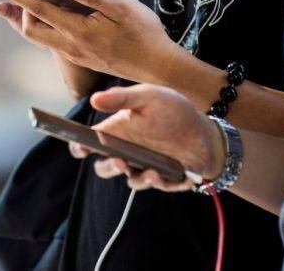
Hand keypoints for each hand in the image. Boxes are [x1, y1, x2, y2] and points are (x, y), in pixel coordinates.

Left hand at [0, 0, 180, 83]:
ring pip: (40, 37)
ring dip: (26, 19)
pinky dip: (41, 26)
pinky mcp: (80, 56)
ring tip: (15, 4)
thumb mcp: (122, 7)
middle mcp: (71, 46)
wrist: (157, 66)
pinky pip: (51, 41)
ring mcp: (75, 54)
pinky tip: (43, 15)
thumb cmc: (144, 33)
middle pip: (31, 30)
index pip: (41, 11)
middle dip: (18, 10)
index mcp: (79, 31)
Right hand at [70, 85, 223, 191]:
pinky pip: (159, 186)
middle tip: (119, 162)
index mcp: (117, 132)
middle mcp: (126, 152)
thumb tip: (94, 99)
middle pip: (104, 167)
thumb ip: (122, 98)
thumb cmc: (172, 111)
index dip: (79, 147)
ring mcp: (143, 168)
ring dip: (139, 179)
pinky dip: (165, 182)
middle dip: (108, 168)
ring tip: (152, 172)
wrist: (204, 131)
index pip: (89, 142)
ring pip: (132, 180)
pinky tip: (175, 175)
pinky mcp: (163, 180)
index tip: (80, 148)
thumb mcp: (149, 97)